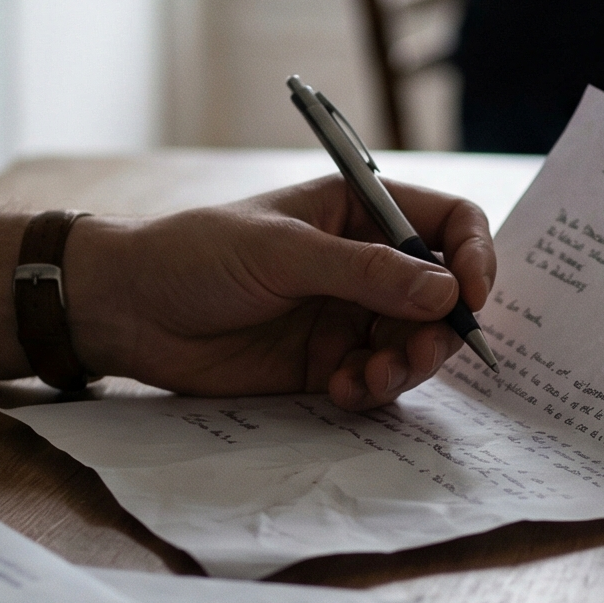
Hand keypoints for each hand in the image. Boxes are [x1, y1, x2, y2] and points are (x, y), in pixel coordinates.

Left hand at [61, 176, 497, 410]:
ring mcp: (346, 315)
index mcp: (360, 211)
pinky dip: (372, 390)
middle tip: (416, 354)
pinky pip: (375, 381)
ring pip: (413, 344)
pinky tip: (342, 391)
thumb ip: (366, 272)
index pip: (447, 223)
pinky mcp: (325, 363)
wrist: (128, 309)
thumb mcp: (283, 252)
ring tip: (371, 379)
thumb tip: (446, 291)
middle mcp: (364, 262)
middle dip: (440, 328)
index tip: (472, 295)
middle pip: (441, 295)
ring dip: (407, 366)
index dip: (474, 255)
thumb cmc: (196, 254)